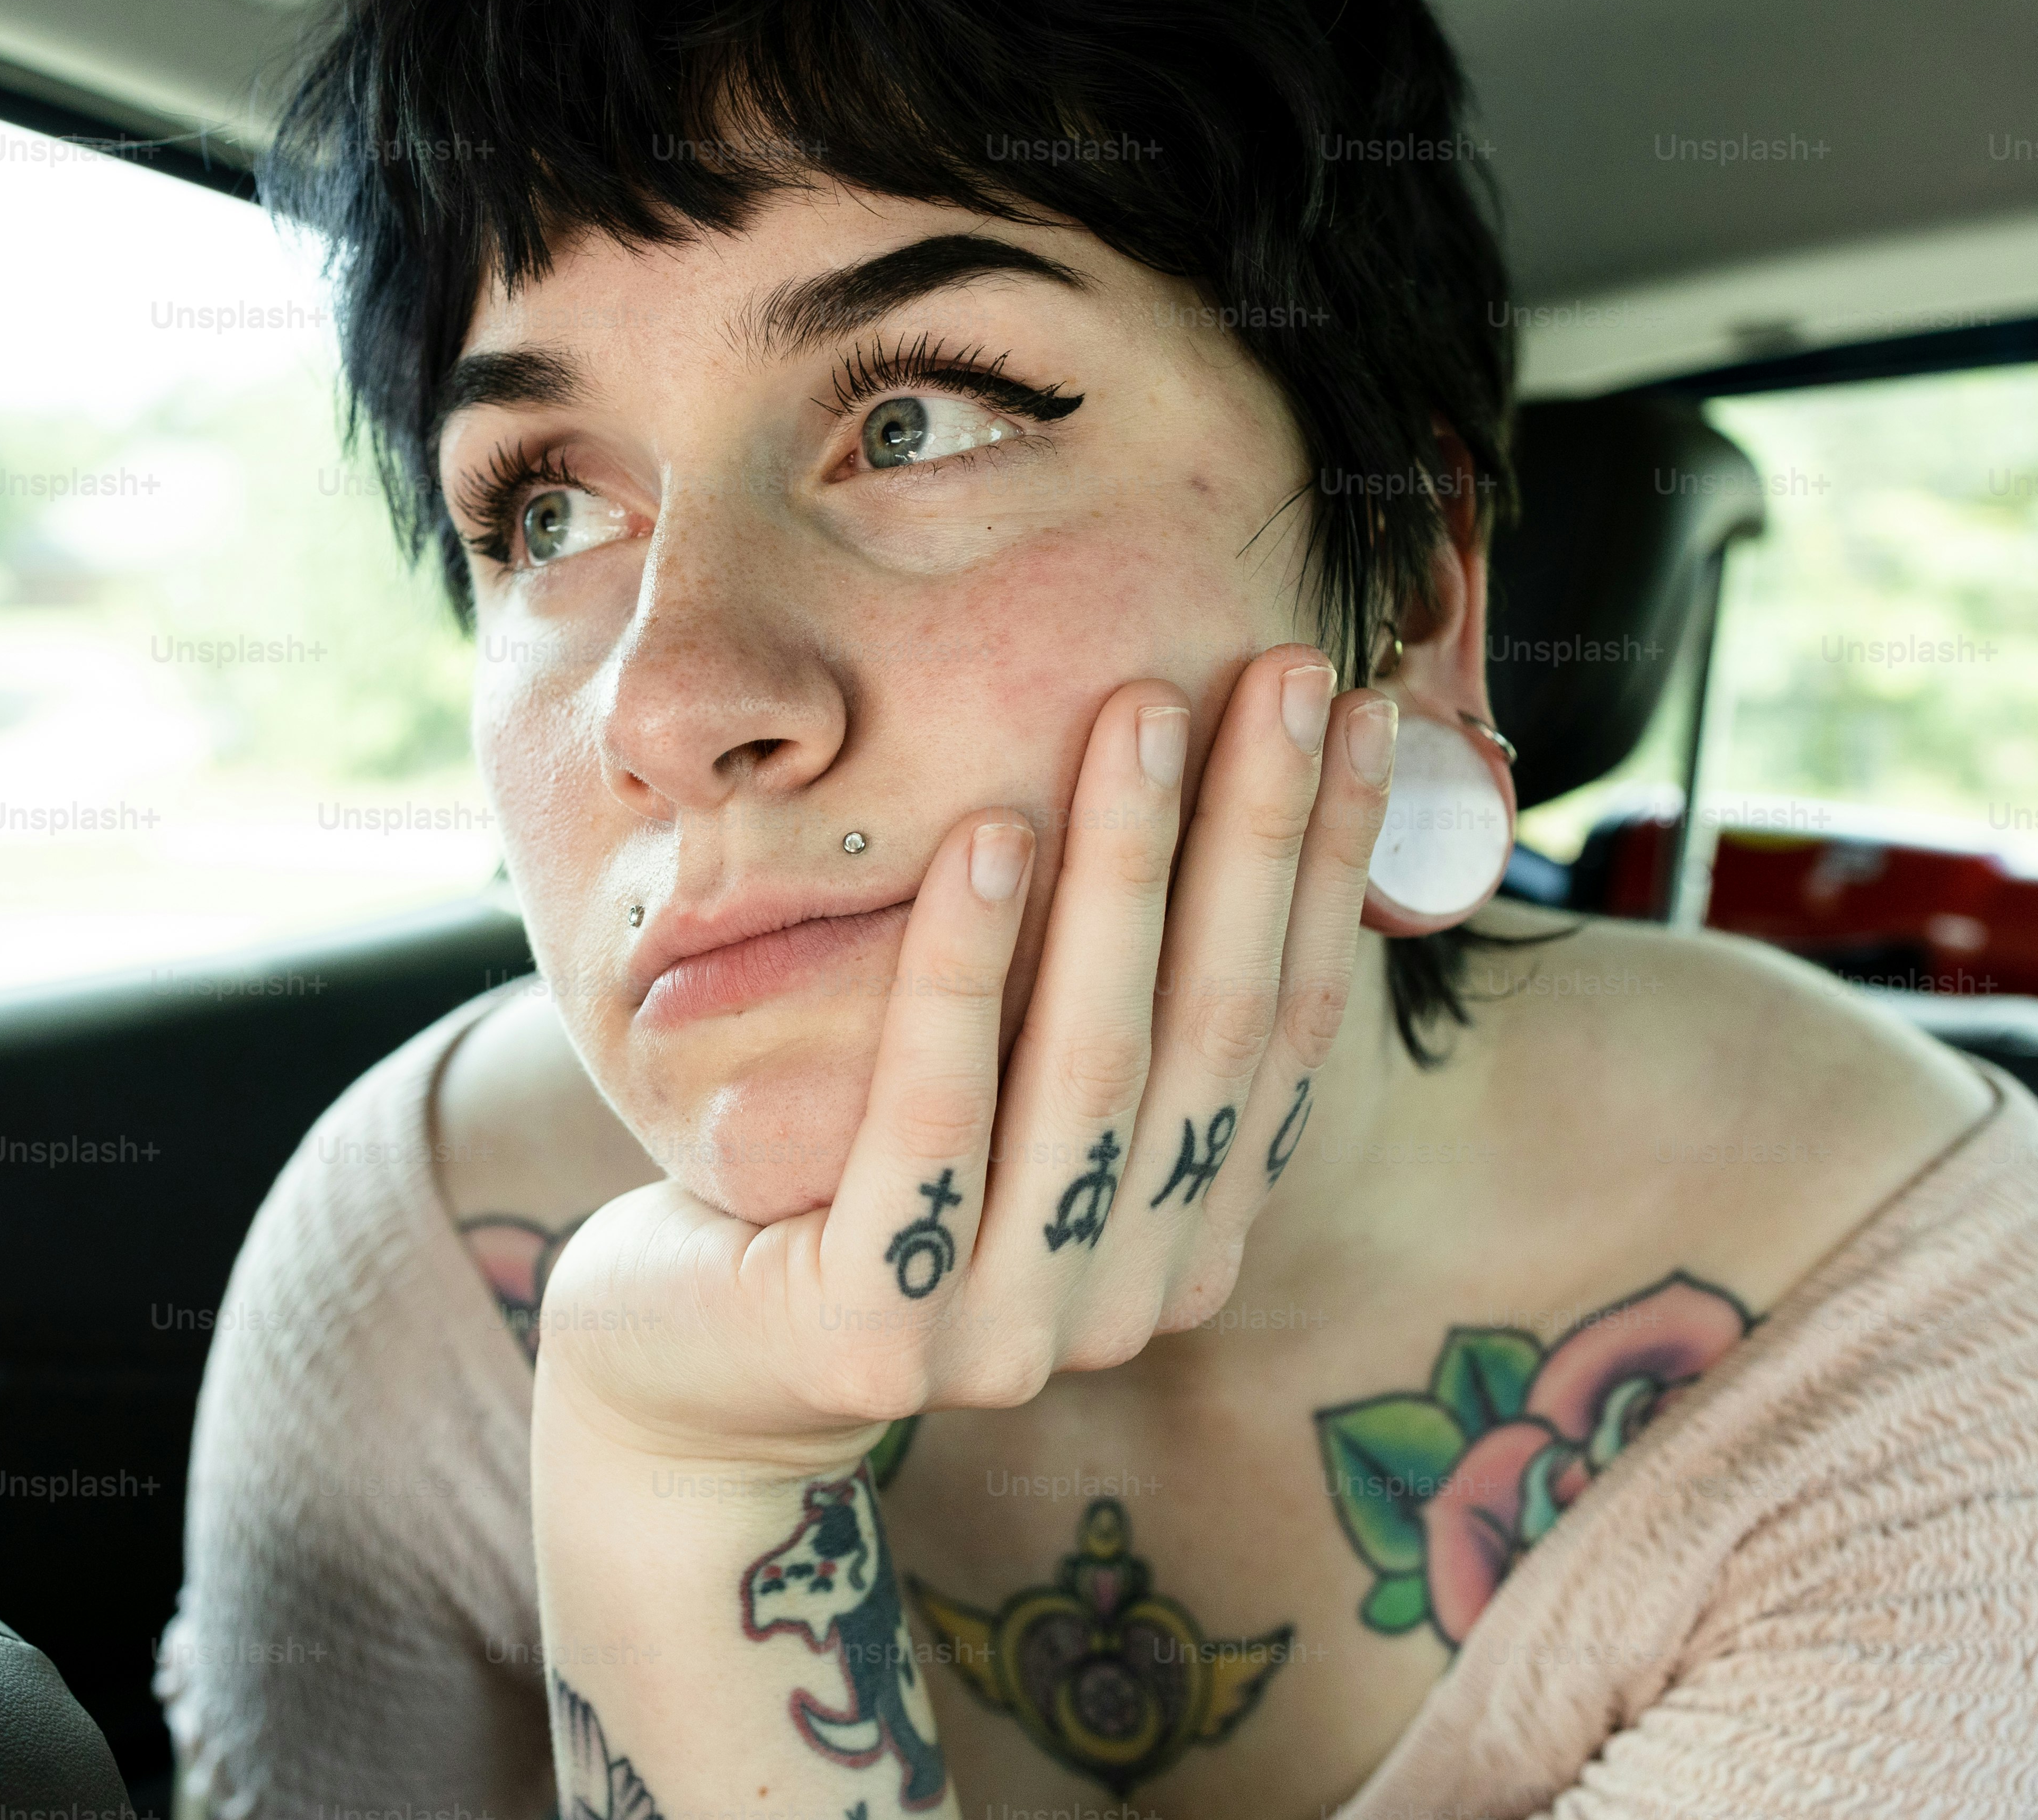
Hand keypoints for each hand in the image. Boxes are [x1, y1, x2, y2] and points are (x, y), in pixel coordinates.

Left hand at [532, 645, 1397, 1470]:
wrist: (682, 1369)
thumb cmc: (848, 1182)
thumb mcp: (1005, 1090)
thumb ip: (1104, 1009)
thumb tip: (1231, 801)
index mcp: (1186, 1236)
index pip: (1284, 1025)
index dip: (1328, 867)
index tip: (1355, 712)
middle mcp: (1131, 1295)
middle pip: (1212, 1028)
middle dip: (1254, 835)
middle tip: (1278, 668)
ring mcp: (1015, 1331)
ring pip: (1094, 1064)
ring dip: (1125, 872)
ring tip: (1139, 711)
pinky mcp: (884, 1333)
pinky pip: (934, 1118)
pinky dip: (964, 967)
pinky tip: (988, 835)